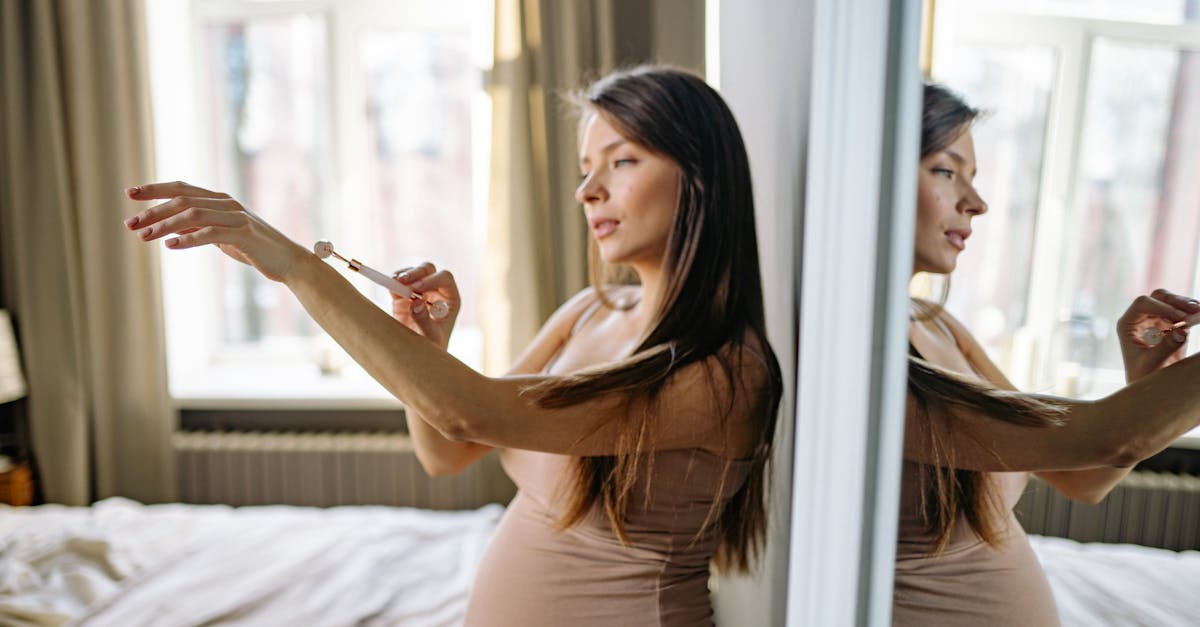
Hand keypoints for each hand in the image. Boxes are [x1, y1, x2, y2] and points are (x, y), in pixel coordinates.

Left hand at [123, 181, 306, 282]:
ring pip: (193, 214)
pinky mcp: (245, 234)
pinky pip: (211, 233)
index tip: (130, 193)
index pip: (182, 188)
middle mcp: (227, 203)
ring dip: (165, 225)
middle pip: (183, 200)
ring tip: (144, 237)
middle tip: (130, 224)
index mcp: (220, 200)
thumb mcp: (222, 236)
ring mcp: (237, 217)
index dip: (155, 189)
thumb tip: (170, 228)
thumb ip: (199, 228)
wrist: (288, 261)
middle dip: (153, 210)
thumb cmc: (255, 249)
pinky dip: (189, 239)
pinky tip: (171, 246)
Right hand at [389, 262, 459, 348]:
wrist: (420, 356)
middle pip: (429, 269)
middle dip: (416, 272)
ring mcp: (419, 292)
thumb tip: (416, 302)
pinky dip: (393, 282)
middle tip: (403, 280)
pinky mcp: (404, 296)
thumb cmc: (433, 347)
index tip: (418, 288)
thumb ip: (424, 320)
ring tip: (394, 282)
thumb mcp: (431, 337)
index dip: (432, 279)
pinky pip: (398, 282)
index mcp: (450, 299)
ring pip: (413, 272)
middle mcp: (436, 291)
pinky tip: (389, 284)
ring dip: (403, 275)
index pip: (445, 278)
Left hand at [1117, 288, 1199, 381]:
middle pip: (1158, 297)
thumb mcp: (1152, 364)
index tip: (1179, 317)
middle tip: (1195, 309)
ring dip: (1187, 305)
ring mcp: (1156, 320)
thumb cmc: (1142, 376)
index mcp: (1128, 324)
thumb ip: (1165, 347)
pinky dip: (1193, 314)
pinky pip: (1183, 314)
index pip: (1142, 304)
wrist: (1149, 385)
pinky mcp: (1171, 325)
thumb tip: (1182, 331)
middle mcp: (1140, 318)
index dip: (1161, 307)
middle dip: (1177, 301)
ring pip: (1172, 302)